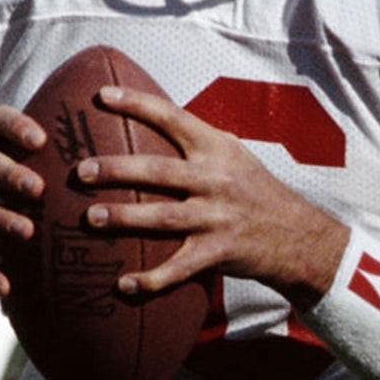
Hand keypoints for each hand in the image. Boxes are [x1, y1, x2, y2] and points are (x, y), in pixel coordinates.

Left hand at [77, 84, 349, 308]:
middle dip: (118, 169)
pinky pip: (180, 267)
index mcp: (217, 149)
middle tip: (82, 171)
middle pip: (160, 171)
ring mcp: (217, 217)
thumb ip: (196, 140)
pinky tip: (123, 284)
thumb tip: (149, 116)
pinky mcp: (219, 252)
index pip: (174, 118)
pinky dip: (151, 279)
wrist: (297, 234)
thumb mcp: (233, 154)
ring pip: (165, 217)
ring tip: (90, 219)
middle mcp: (216, 180)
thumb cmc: (254, 189)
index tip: (101, 96)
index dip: (138, 104)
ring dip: (125, 219)